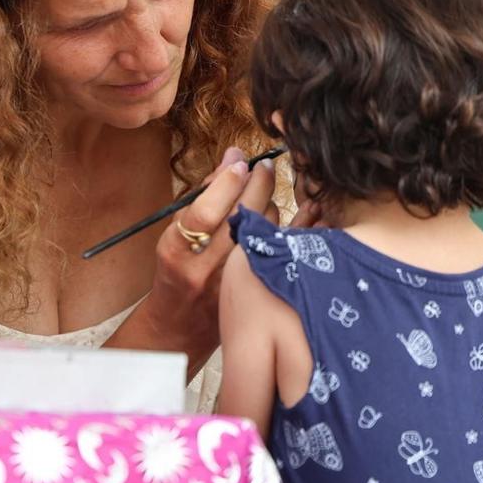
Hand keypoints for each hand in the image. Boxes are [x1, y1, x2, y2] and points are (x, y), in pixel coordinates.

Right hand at [141, 149, 277, 361]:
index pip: (205, 212)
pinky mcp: (256, 289)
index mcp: (177, 250)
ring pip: (266, 230)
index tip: (240, 162)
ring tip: (263, 198)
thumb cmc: (176, 269)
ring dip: (270, 205)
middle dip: (259, 183)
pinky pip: (284, 250)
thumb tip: (233, 158)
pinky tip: (307, 210)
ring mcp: (233, 281)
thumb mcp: (175, 231)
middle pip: (242, 217)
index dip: (226, 183)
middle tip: (264, 166)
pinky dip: (296, 227)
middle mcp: (205, 267)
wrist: (181, 324)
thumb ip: (203, 195)